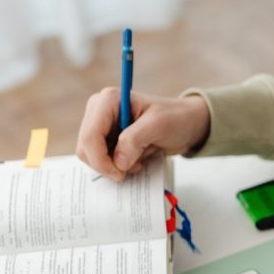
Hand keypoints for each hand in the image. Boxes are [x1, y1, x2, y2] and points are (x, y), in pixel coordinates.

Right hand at [76, 88, 210, 180]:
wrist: (187, 124)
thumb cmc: (176, 118)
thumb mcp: (159, 125)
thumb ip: (134, 140)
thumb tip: (117, 162)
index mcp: (108, 100)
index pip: (90, 136)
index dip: (100, 159)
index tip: (120, 174)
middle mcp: (99, 111)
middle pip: (85, 148)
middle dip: (107, 164)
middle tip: (133, 168)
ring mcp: (101, 125)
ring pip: (90, 156)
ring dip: (114, 165)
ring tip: (139, 160)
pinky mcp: (106, 138)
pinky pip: (101, 159)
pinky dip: (117, 165)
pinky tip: (136, 160)